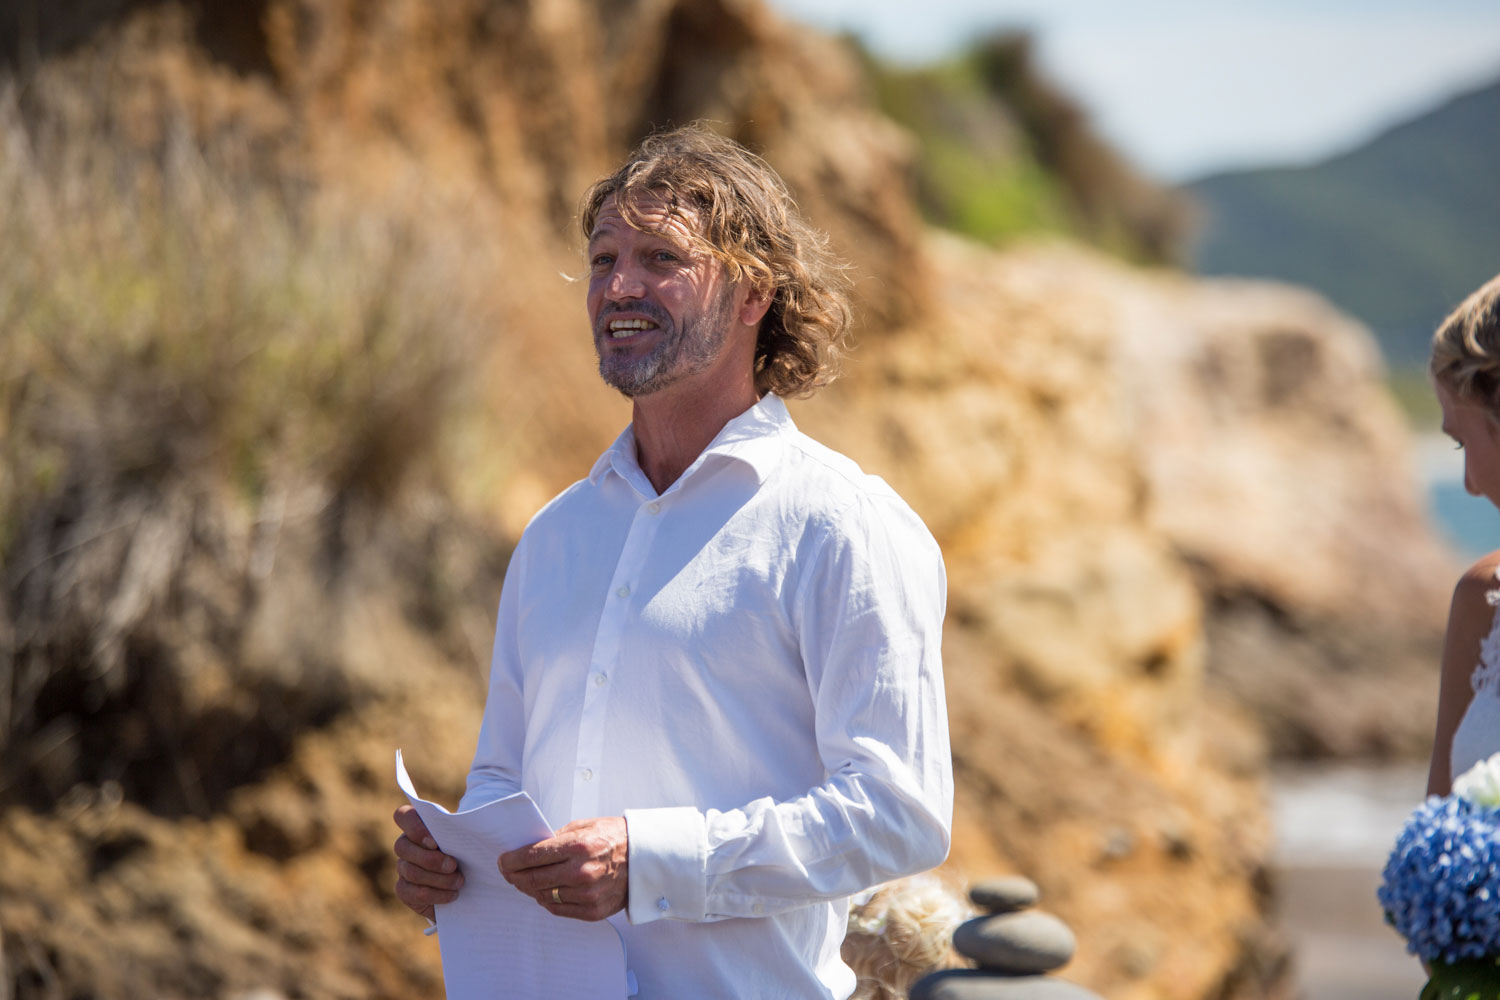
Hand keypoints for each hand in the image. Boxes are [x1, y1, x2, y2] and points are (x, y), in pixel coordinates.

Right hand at [393, 804, 463, 920]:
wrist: (471, 881)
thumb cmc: (470, 852)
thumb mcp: (471, 838)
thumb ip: (469, 828)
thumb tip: (481, 825)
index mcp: (419, 826)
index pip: (402, 816)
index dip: (414, 827)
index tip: (434, 840)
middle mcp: (406, 845)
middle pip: (402, 847)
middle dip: (430, 858)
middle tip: (453, 865)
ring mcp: (404, 868)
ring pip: (409, 871)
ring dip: (437, 878)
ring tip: (459, 881)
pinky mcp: (405, 890)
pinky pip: (411, 893)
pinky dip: (434, 895)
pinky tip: (452, 895)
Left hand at [499, 817, 627, 921]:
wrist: (646, 858)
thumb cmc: (614, 837)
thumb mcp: (585, 826)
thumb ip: (557, 838)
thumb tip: (530, 850)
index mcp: (579, 846)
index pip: (533, 856)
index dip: (512, 860)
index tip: (503, 861)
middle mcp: (582, 871)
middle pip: (534, 879)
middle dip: (515, 876)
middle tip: (508, 873)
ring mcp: (588, 894)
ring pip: (544, 896)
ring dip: (530, 889)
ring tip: (526, 882)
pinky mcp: (593, 910)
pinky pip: (559, 909)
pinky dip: (548, 901)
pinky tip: (545, 892)